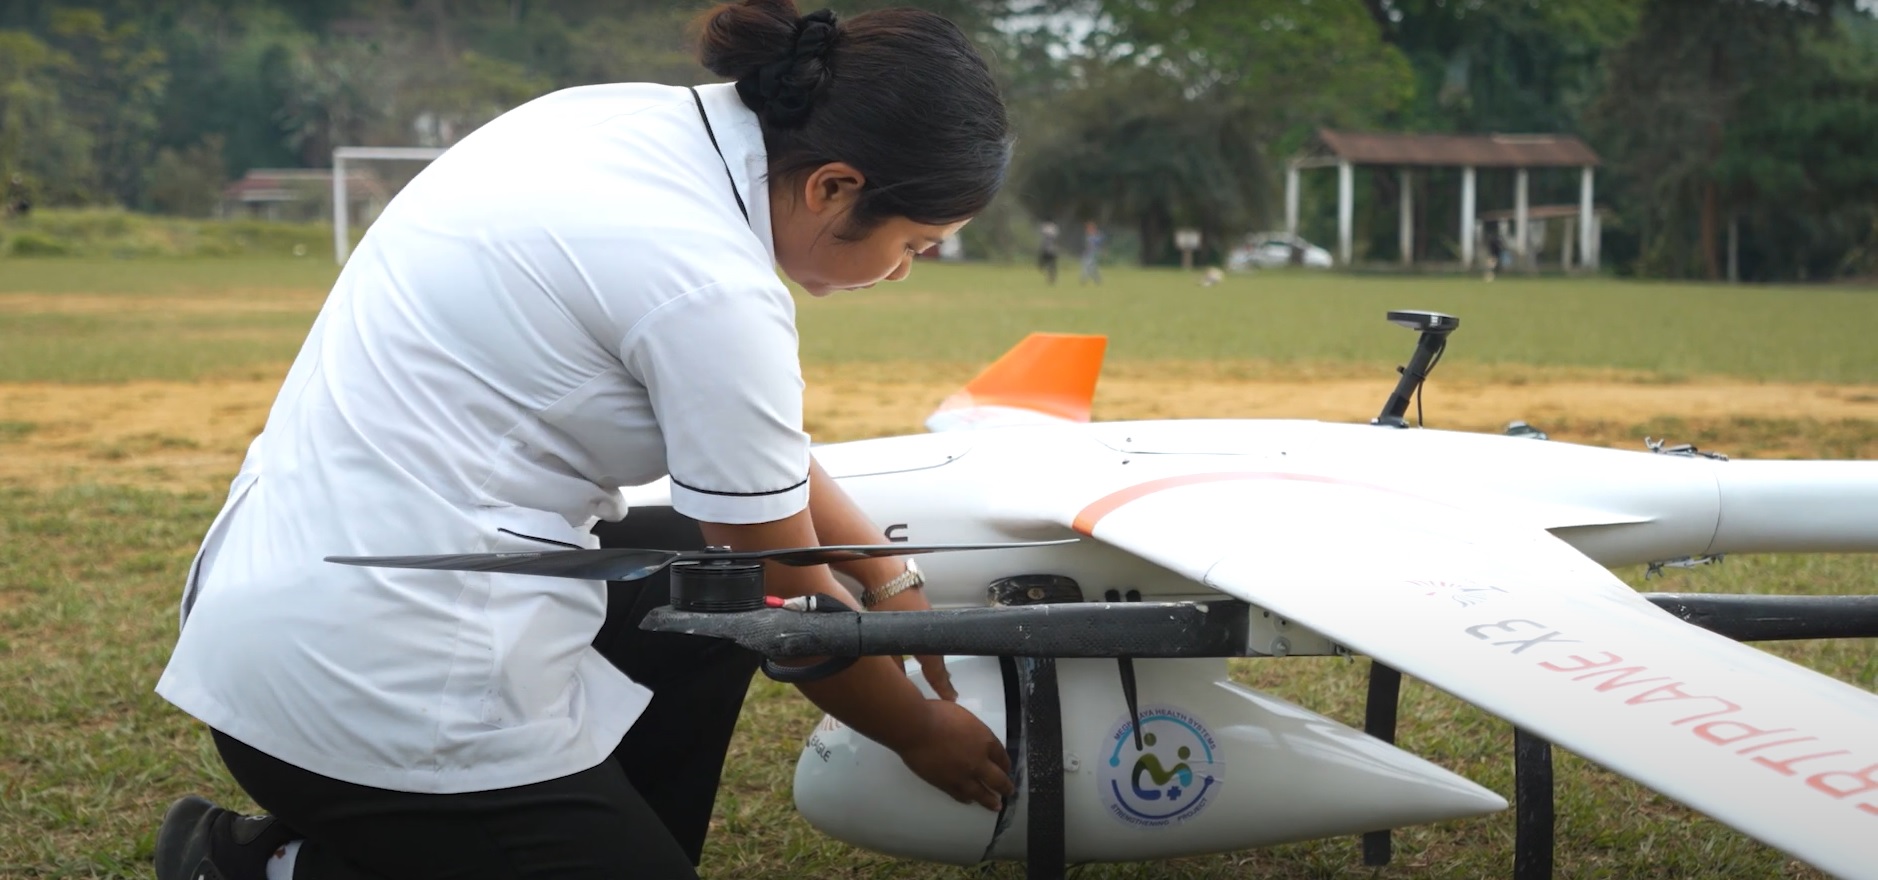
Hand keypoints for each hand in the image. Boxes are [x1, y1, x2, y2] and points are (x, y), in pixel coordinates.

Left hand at [868, 586, 956, 700]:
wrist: (886, 574)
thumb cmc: (887, 606)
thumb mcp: (885, 642)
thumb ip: (892, 664)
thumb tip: (896, 679)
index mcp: (927, 643)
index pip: (937, 672)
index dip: (944, 687)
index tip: (952, 698)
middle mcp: (932, 630)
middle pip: (938, 658)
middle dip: (940, 673)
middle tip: (946, 687)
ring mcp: (927, 616)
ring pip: (933, 643)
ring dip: (933, 657)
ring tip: (935, 670)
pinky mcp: (919, 606)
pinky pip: (927, 631)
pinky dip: (926, 642)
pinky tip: (919, 644)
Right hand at [896, 700, 1014, 811]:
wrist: (916, 729)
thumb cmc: (937, 714)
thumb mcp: (962, 713)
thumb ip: (970, 725)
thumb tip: (966, 718)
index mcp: (985, 740)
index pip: (1002, 757)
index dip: (1005, 765)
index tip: (1006, 770)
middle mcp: (979, 761)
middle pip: (998, 779)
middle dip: (1005, 787)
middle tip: (1008, 792)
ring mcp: (963, 775)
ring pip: (981, 793)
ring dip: (990, 801)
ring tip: (995, 806)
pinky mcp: (946, 784)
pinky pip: (960, 794)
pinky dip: (967, 799)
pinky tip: (969, 800)